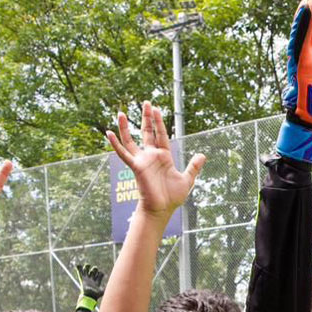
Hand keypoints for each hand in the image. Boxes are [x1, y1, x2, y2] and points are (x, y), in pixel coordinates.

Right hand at [76, 263, 105, 302]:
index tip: (101, 274)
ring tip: (87, 265)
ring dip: (87, 267)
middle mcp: (92, 280)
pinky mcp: (82, 279)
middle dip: (95, 269)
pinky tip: (78, 265)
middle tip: (95, 269)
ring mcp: (87, 279)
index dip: (101, 273)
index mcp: (97, 282)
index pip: (100, 275)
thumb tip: (114, 288)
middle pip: (93, 272)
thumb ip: (107, 289)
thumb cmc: (96, 295)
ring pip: (87, 271)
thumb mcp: (103, 291)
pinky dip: (79, 269)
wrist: (89, 296)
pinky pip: (80, 273)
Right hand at [105, 101, 205, 218]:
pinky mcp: (136, 166)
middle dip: (146, 117)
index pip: (160, 134)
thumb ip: (194, 167)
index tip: (156, 108)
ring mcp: (142, 160)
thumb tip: (203, 155)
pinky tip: (109, 133)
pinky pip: (123, 153)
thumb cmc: (172, 196)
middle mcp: (151, 156)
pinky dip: (115, 143)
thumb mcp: (187, 179)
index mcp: (163, 156)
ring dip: (125, 127)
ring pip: (130, 140)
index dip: (158, 122)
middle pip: (147, 132)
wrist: (162, 209)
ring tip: (120, 112)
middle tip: (146, 102)